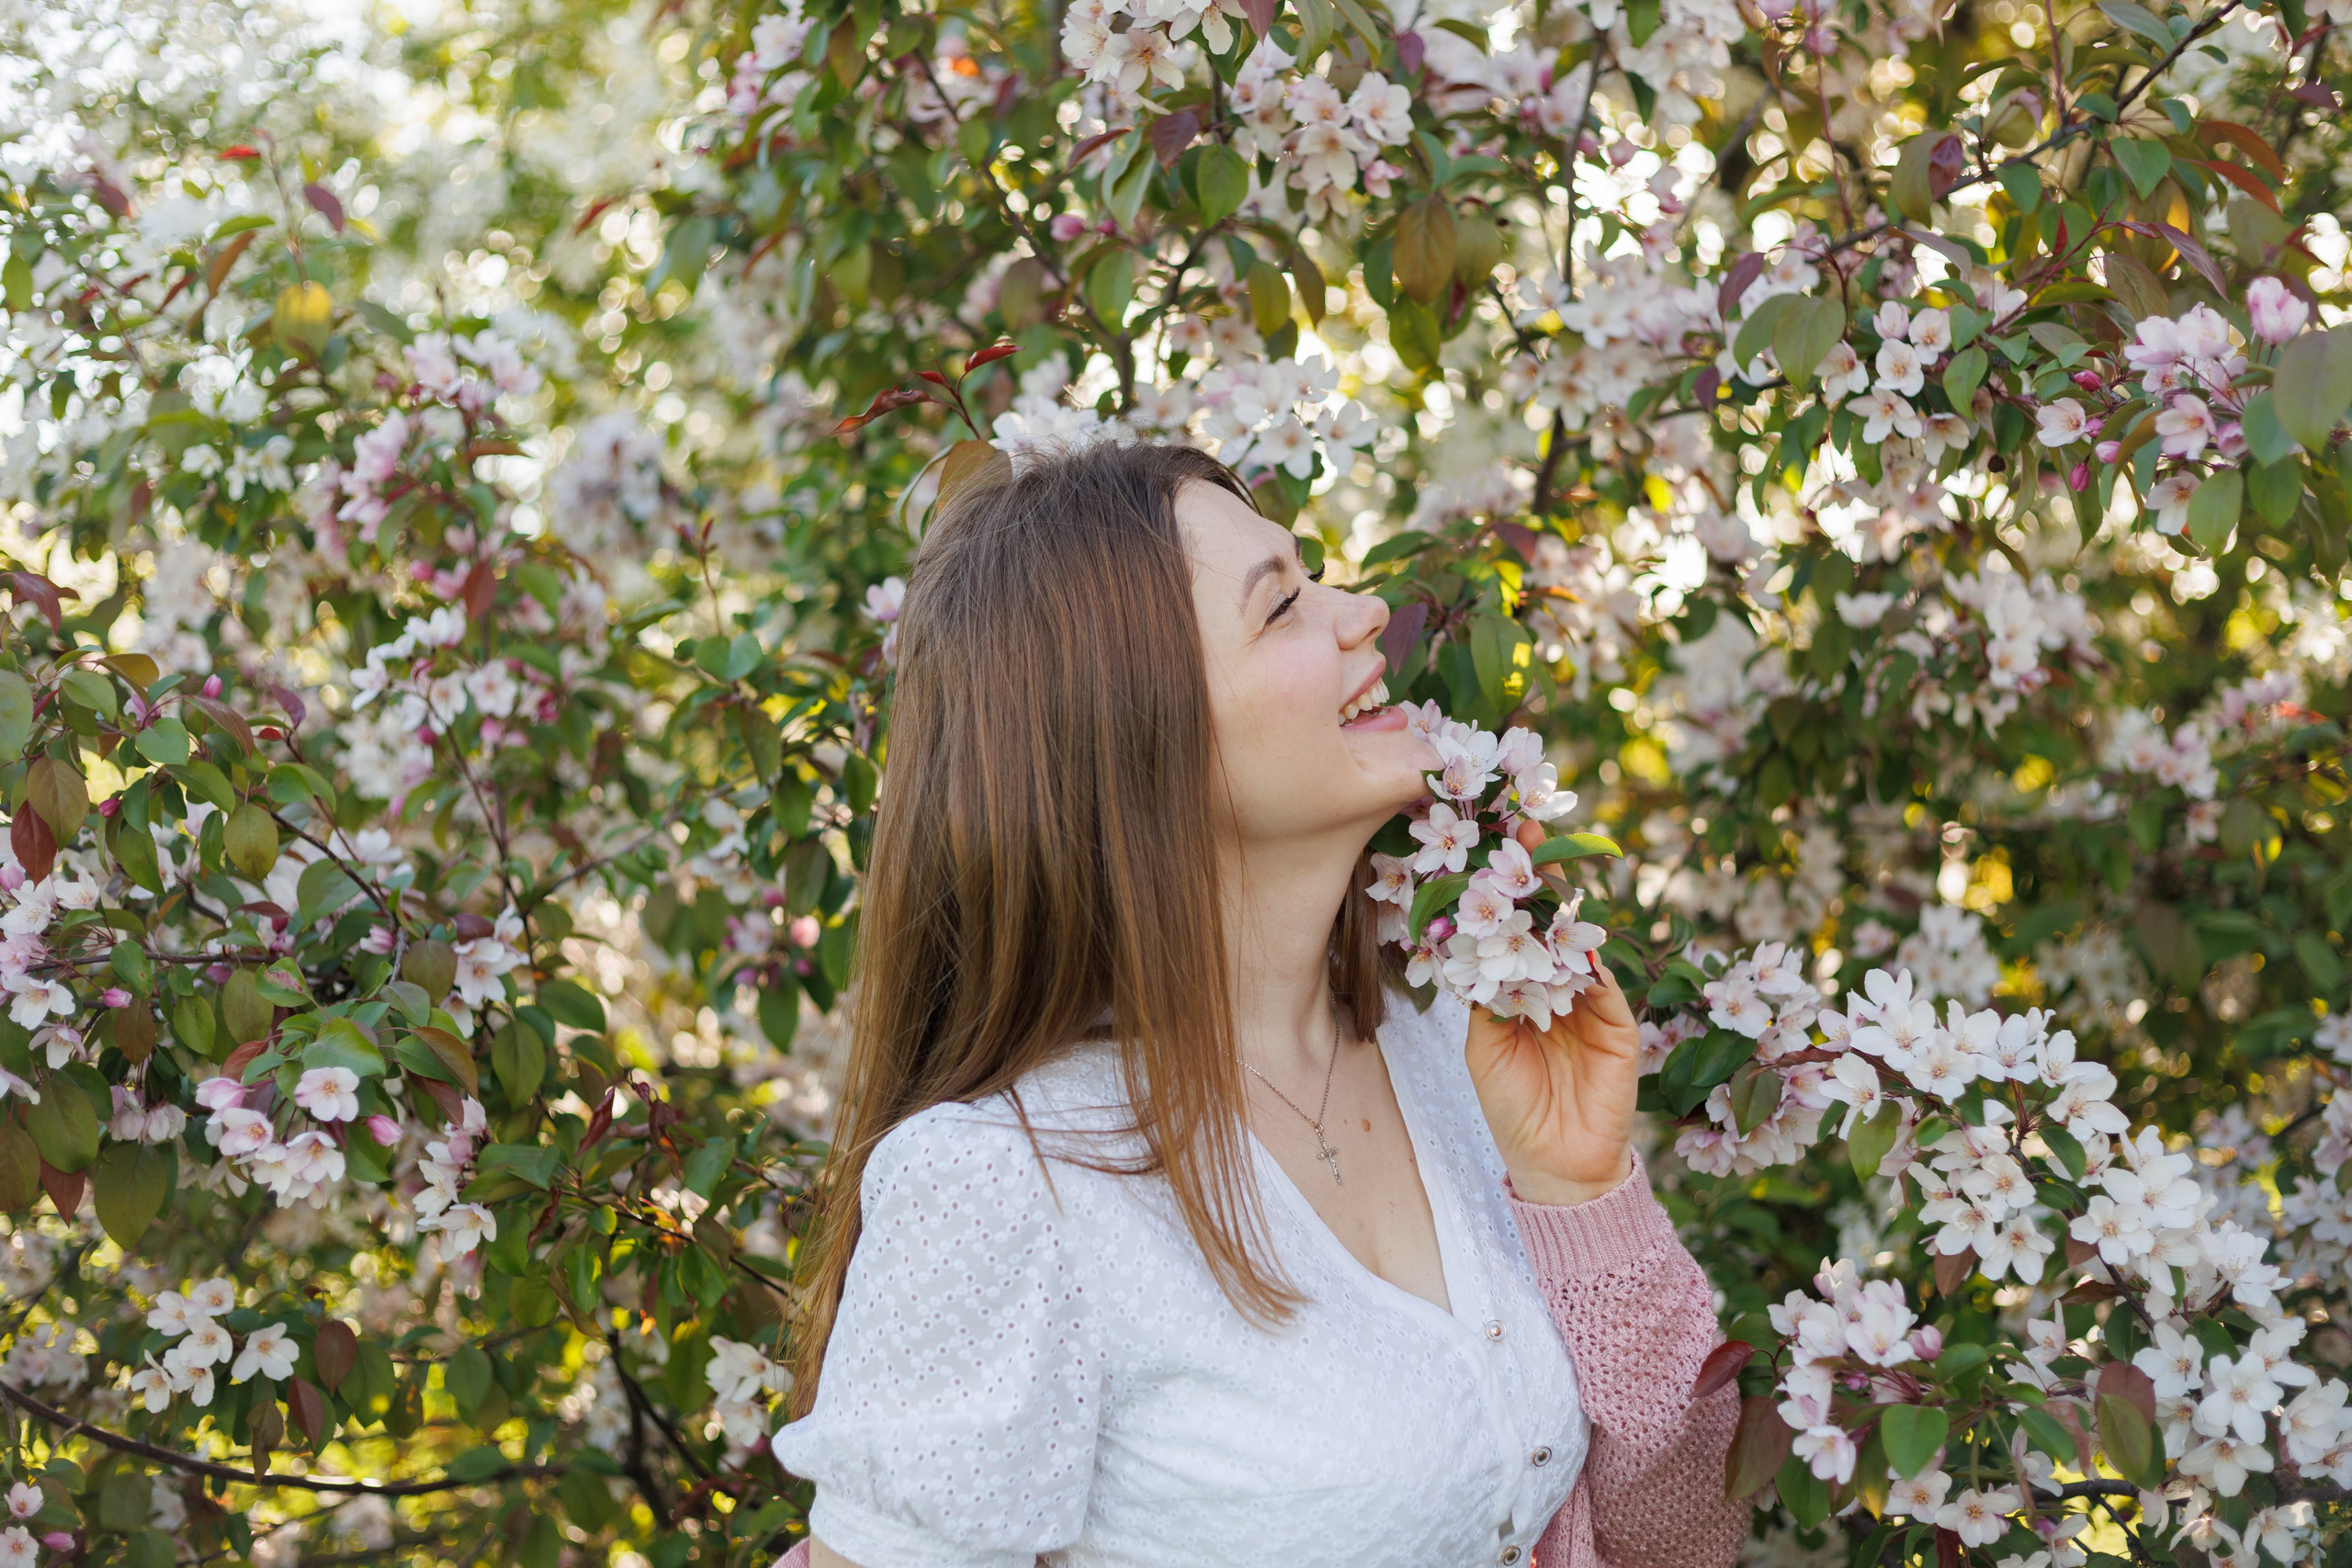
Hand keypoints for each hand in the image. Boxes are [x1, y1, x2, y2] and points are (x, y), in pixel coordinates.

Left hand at [1463, 832, 1643, 1206]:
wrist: (1555, 1164)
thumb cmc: (1512, 1107)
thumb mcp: (1483, 1046)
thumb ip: (1484, 997)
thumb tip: (1468, 943)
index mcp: (1523, 991)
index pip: (1514, 932)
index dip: (1504, 893)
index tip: (1488, 847)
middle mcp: (1558, 989)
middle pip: (1549, 923)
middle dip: (1538, 877)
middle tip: (1525, 829)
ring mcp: (1592, 1004)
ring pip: (1577, 946)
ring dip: (1562, 908)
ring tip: (1544, 867)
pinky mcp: (1620, 1025)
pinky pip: (1604, 985)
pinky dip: (1588, 962)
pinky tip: (1571, 938)